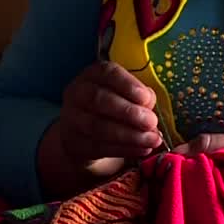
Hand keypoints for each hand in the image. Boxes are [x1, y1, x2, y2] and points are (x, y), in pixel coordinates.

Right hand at [38, 62, 163, 196]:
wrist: (84, 134)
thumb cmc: (112, 107)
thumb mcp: (125, 94)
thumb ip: (139, 96)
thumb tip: (149, 103)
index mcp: (92, 75)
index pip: (106, 73)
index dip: (127, 84)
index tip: (146, 98)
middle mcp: (77, 93)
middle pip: (99, 100)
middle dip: (128, 112)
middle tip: (151, 122)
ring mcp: (72, 118)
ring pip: (98, 126)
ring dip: (129, 135)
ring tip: (152, 140)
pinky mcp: (74, 143)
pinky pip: (98, 147)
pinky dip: (123, 149)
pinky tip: (142, 149)